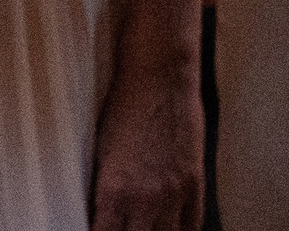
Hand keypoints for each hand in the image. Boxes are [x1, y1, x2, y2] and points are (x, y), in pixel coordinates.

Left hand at [91, 47, 204, 230]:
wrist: (159, 74)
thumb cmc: (124, 104)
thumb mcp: (101, 152)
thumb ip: (101, 192)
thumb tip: (98, 215)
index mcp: (114, 191)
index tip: (94, 229)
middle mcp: (146, 199)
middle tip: (121, 226)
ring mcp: (174, 194)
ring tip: (144, 227)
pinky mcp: (195, 185)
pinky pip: (191, 227)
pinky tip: (167, 229)